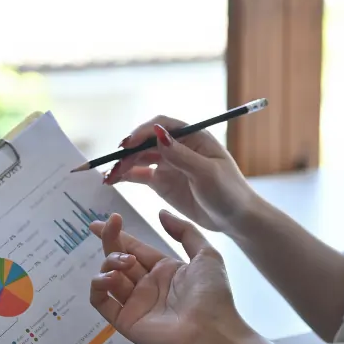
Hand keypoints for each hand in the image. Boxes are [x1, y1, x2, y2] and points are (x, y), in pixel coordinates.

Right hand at [89, 211, 249, 343]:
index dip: (118, 234)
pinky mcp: (125, 321)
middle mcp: (147, 285)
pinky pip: (101, 302)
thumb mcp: (206, 255)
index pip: (134, 248)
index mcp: (164, 270)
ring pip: (107, 277)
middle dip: (110, 241)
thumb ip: (185, 231)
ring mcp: (134, 304)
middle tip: (106, 227)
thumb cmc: (213, 295)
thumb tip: (160, 212)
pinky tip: (111, 278)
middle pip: (118, 258)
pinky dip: (98, 286)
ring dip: (110, 262)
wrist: (212, 333)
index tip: (104, 220)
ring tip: (127, 264)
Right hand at [105, 116, 259, 234]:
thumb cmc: (229, 192)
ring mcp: (168, 164)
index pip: (162, 125)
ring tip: (108, 177)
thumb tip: (157, 133)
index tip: (128, 144)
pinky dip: (124, 177)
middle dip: (128, 152)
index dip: (142, 131)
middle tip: (115, 165)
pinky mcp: (161, 182)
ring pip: (138, 159)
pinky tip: (112, 181)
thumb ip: (181, 155)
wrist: (235, 218)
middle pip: (146, 142)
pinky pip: (139, 175)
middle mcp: (177, 146)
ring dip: (122, 165)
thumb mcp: (207, 173)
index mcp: (193, 136)